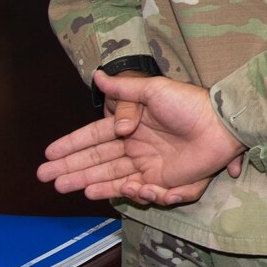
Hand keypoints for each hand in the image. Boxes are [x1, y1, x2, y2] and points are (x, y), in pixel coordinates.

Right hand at [38, 71, 245, 206]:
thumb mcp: (153, 91)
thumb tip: (96, 74)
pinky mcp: (162, 180)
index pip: (94, 136)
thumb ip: (124, 89)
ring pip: (110, 176)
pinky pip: (135, 189)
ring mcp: (148, 164)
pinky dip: (117, 191)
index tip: (48, 154)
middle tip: (46, 177)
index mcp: (131, 124)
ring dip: (86, 181)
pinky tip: (99, 191)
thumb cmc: (189, 103)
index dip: (71, 145)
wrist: (220, 124)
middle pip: (97, 160)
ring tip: (65, 187)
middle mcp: (136, 145)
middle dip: (71, 168)